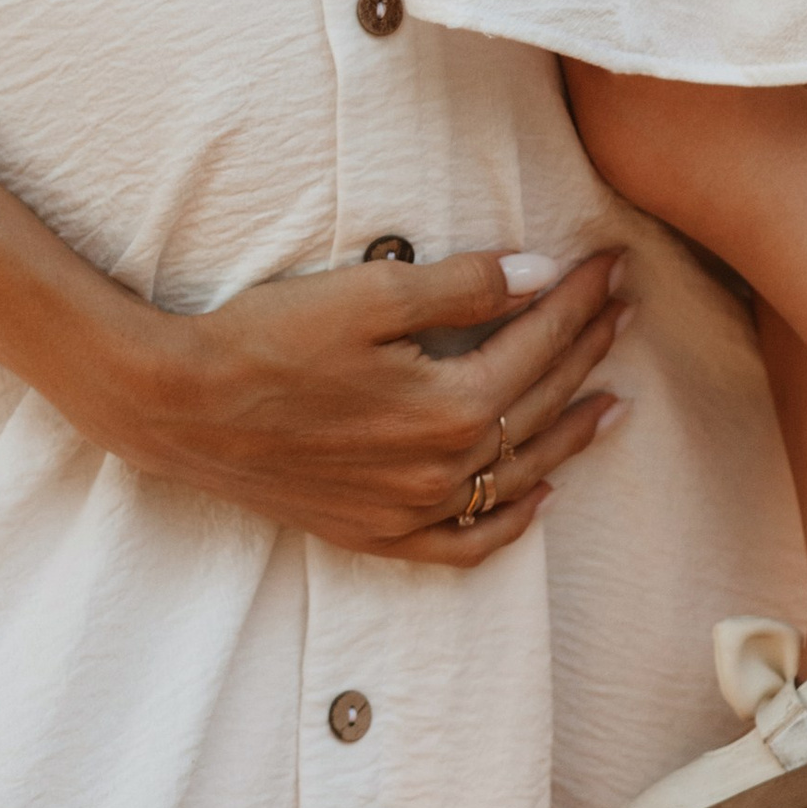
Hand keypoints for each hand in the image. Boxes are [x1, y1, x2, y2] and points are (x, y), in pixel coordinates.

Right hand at [79, 249, 624, 561]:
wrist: (182, 406)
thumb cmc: (266, 338)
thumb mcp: (368, 294)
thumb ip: (463, 286)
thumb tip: (540, 273)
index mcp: (449, 406)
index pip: (540, 342)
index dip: (580, 298)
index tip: (611, 263)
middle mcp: (443, 470)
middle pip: (539, 402)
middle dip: (588, 348)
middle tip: (624, 305)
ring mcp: (411, 511)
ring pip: (518, 474)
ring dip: (570, 431)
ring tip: (612, 397)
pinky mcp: (377, 534)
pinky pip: (466, 544)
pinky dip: (511, 520)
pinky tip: (540, 493)